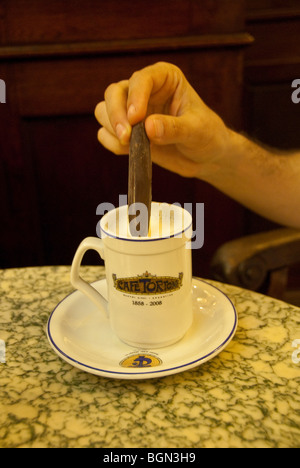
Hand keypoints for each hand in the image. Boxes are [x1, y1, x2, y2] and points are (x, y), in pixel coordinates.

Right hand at [95, 62, 229, 178]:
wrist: (206, 157)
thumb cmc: (207, 136)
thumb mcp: (197, 131)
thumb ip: (174, 128)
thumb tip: (148, 128)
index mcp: (165, 78)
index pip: (140, 79)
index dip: (135, 97)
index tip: (136, 120)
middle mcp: (144, 91)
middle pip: (114, 93)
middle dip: (116, 114)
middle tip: (126, 137)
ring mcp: (133, 111)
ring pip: (104, 111)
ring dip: (112, 129)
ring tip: (131, 145)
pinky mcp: (128, 132)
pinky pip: (105, 134)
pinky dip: (112, 144)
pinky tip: (130, 152)